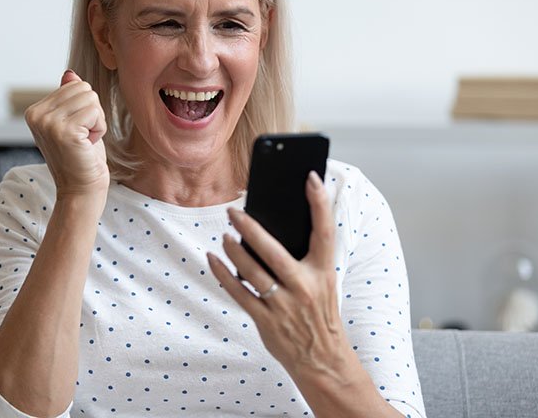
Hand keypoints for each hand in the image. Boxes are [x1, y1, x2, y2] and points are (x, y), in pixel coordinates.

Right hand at [24, 70, 109, 197]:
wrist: (81, 189)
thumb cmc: (81, 156)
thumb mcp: (74, 122)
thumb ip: (68, 98)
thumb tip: (69, 73)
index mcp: (35, 110)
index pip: (74, 85)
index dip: (85, 108)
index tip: (77, 131)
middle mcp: (36, 114)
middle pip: (83, 88)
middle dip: (92, 112)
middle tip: (83, 137)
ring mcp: (48, 122)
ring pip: (91, 98)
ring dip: (96, 121)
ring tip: (84, 141)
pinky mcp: (65, 131)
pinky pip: (96, 112)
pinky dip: (100, 128)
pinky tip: (88, 144)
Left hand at [207, 171, 353, 380]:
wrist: (324, 360)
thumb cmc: (320, 313)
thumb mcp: (323, 282)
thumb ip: (305, 258)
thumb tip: (271, 226)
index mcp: (324, 272)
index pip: (324, 231)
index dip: (320, 203)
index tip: (310, 177)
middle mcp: (305, 287)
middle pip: (274, 251)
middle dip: (252, 228)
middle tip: (233, 211)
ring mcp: (285, 306)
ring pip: (253, 272)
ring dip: (234, 251)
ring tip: (224, 235)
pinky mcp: (267, 321)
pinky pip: (239, 293)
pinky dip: (223, 274)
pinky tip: (213, 259)